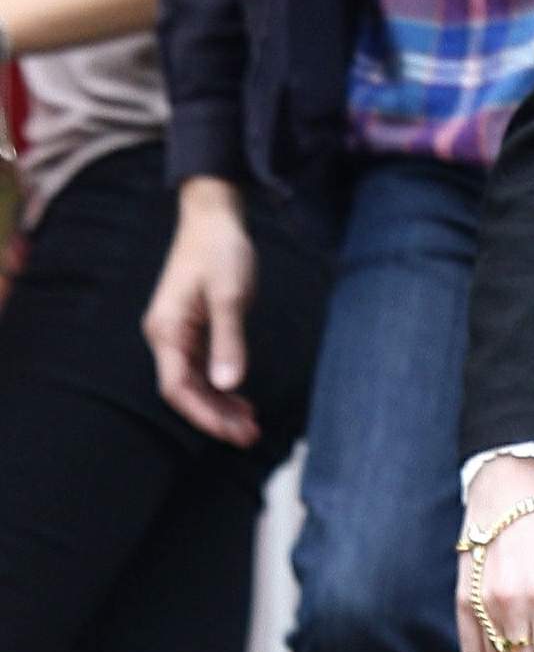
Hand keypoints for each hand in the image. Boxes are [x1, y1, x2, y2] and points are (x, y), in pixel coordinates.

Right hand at [142, 176, 259, 445]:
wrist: (214, 215)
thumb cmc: (220, 249)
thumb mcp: (230, 294)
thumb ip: (229, 339)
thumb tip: (228, 385)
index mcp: (167, 330)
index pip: (178, 387)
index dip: (203, 413)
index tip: (231, 431)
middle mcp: (166, 336)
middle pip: (186, 390)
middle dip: (215, 416)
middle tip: (250, 436)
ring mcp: (178, 332)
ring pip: (195, 381)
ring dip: (220, 403)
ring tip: (250, 424)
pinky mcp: (192, 326)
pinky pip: (202, 366)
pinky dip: (220, 384)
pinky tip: (240, 397)